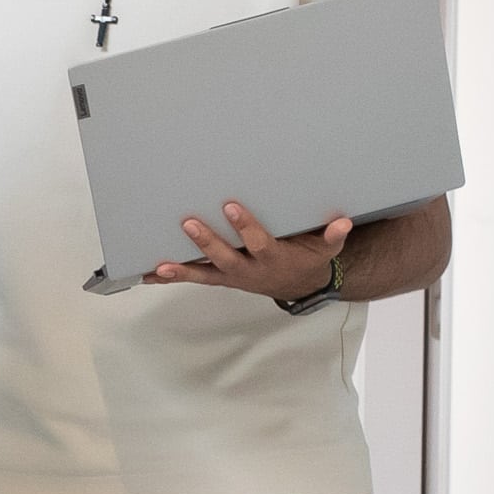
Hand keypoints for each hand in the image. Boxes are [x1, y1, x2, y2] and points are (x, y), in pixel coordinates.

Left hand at [144, 202, 350, 299]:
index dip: (246, 228)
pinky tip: (149, 274)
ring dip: (181, 270)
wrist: (297, 286)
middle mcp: (248, 270)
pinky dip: (172, 277)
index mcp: (272, 258)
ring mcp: (231, 275)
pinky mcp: (220, 277)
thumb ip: (332, 236)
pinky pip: (195, 277)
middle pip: (225, 258)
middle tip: (189, 223)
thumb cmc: (307, 259)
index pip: (258, 243)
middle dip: (207, 242)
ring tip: (158, 267)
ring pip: (204, 273)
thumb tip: (343, 222)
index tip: (232, 207)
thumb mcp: (323, 249)